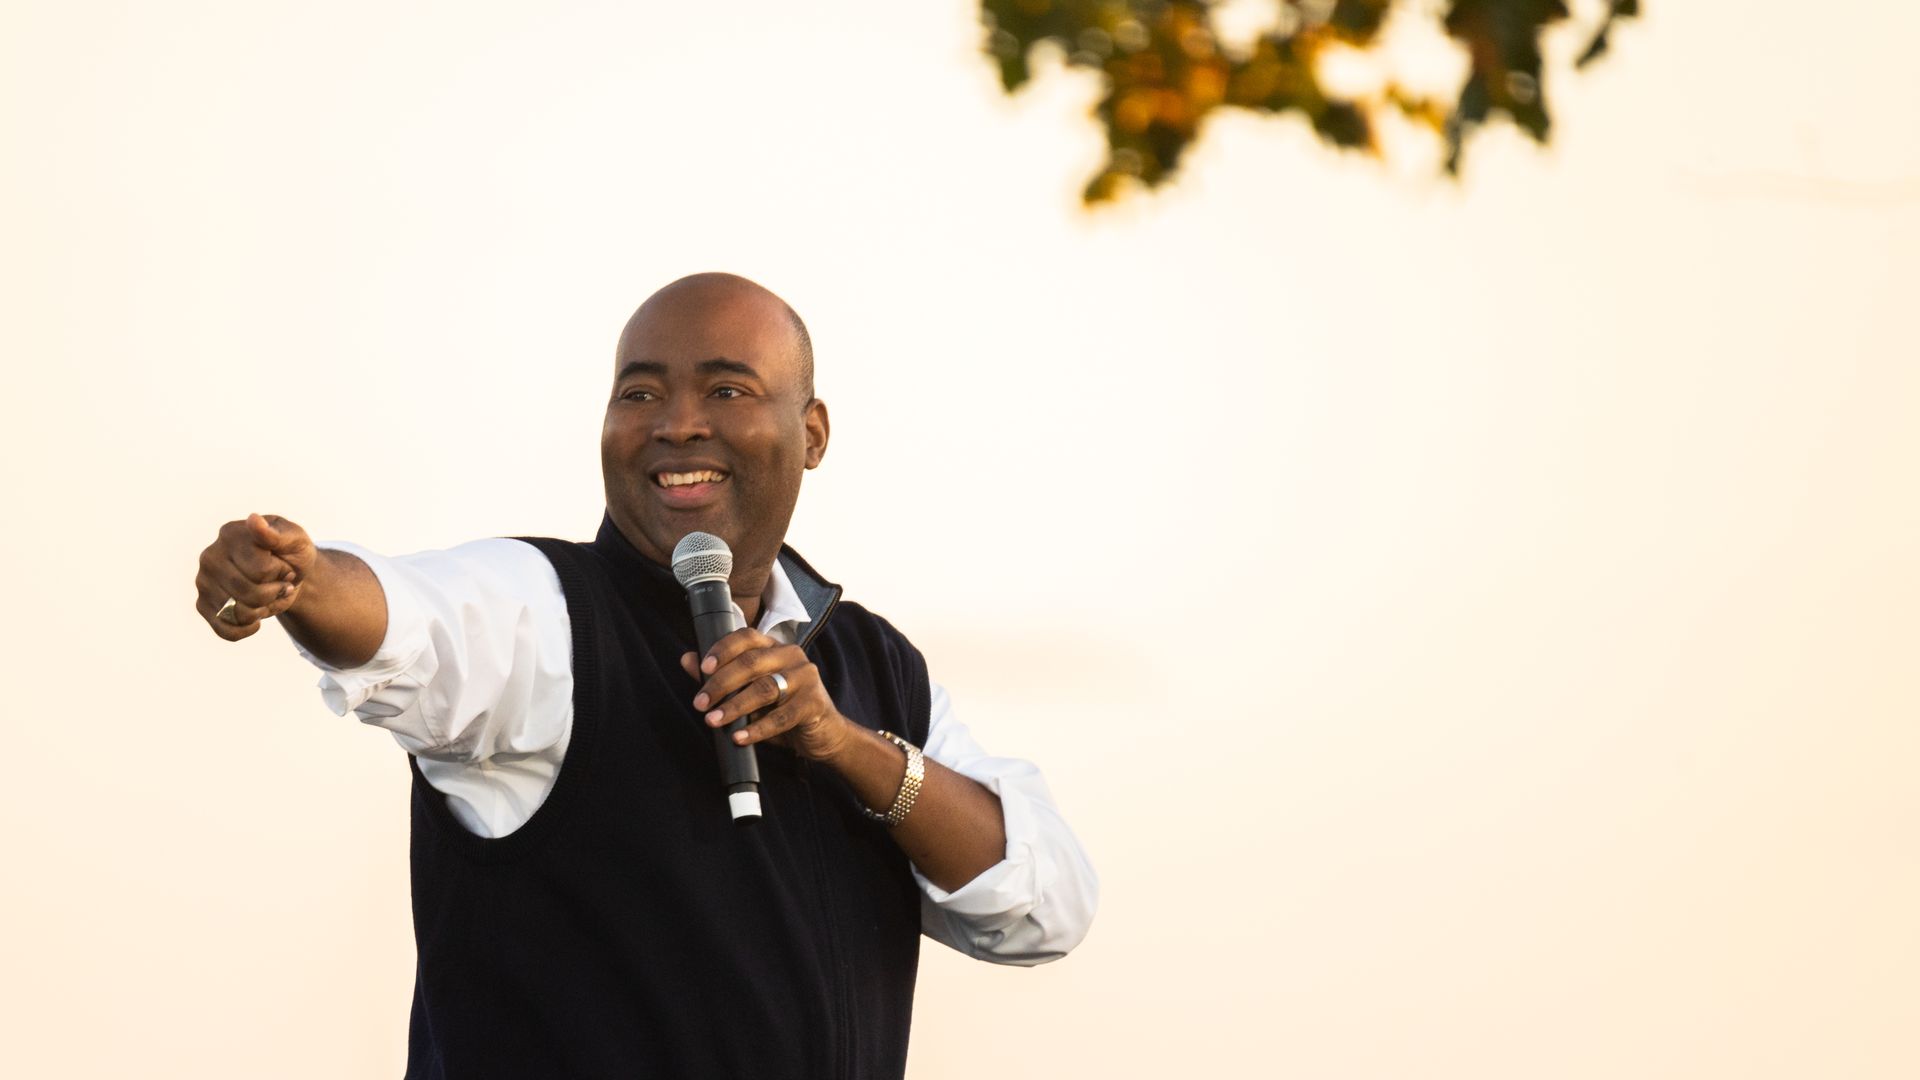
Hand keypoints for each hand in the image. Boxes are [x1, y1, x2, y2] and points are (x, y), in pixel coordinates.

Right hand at [194, 513, 316, 640]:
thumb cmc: (291, 553)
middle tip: (279, 582)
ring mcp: (203, 582)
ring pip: (238, 613)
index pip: (262, 569)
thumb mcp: (295, 539)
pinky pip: (225, 630)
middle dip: (274, 593)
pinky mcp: (203, 606)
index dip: (281, 572)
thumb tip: (254, 520)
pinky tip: (255, 617)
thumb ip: (276, 534)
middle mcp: (210, 557)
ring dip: (263, 609)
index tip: (284, 563)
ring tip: (267, 595)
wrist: (287, 575)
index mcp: (231, 535)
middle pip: (249, 593)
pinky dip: (247, 629)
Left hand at [680, 628, 851, 761]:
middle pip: (751, 662)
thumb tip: (687, 659)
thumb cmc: (782, 709)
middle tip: (700, 703)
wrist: (823, 734)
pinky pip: (781, 716)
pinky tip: (740, 737)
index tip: (703, 668)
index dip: (723, 649)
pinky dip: (758, 729)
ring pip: (765, 688)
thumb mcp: (750, 691)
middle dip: (721, 683)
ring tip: (714, 720)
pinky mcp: (814, 703)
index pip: (746, 637)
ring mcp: (806, 678)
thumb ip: (721, 675)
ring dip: (735, 706)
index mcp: (774, 648)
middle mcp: (792, 656)